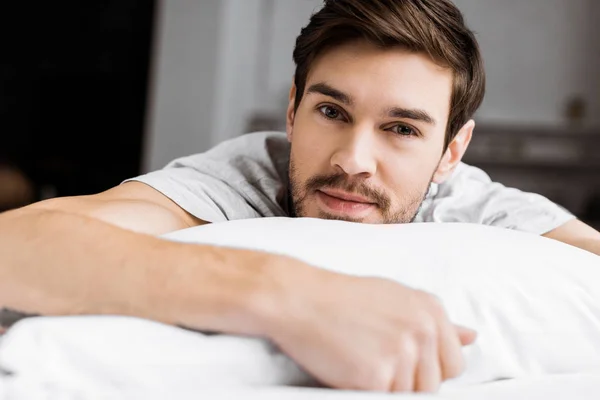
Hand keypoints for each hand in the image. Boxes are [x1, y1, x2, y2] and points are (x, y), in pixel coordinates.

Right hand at [266, 270, 475, 392]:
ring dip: (385, 387)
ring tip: (359, 358)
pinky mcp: (378, 376)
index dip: (427, 370)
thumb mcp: (396, 298)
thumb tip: (471, 337)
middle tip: (373, 358)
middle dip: (406, 382)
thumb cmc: (342, 298)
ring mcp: (402, 353)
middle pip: (433, 385)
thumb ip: (434, 322)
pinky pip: (382, 399)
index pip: (453, 365)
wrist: (300, 299)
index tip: (402, 364)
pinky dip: (364, 391)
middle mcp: (423, 330)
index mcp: (430, 311)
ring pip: (408, 395)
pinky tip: (349, 367)